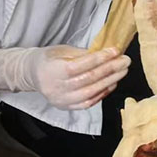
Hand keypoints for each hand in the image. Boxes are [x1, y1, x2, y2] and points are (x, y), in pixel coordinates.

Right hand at [0, 45, 130, 109]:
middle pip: (89, 79)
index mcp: (54, 70)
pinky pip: (89, 102)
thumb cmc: (47, 59)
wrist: (31, 74)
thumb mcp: (60, 50)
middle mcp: (57, 88)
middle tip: (126, 61)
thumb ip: (81, 53)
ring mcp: (62, 100)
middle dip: (110, 69)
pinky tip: (113, 84)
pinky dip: (103, 93)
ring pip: (91, 92)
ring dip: (110, 81)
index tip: (115, 51)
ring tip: (123, 71)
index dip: (100, 58)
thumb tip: (104, 53)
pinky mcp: (67, 107)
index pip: (82, 65)